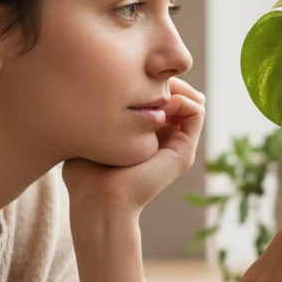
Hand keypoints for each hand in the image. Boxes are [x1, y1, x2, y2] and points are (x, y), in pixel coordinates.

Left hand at [61, 77, 204, 215]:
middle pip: (179, 94)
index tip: (129, 78)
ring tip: (152, 93)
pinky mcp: (184, 152)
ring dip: (176, 87)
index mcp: (147, 135)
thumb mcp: (93, 132)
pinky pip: (197, 111)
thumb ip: (103, 112)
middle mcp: (166, 138)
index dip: (150, 79)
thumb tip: (99, 86)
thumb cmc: (85, 173)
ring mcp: (177, 145)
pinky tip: (159, 106)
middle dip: (164, 80)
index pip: (161, 95)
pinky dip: (183, 99)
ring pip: (193, 99)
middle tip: (142, 80)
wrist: (98, 202)